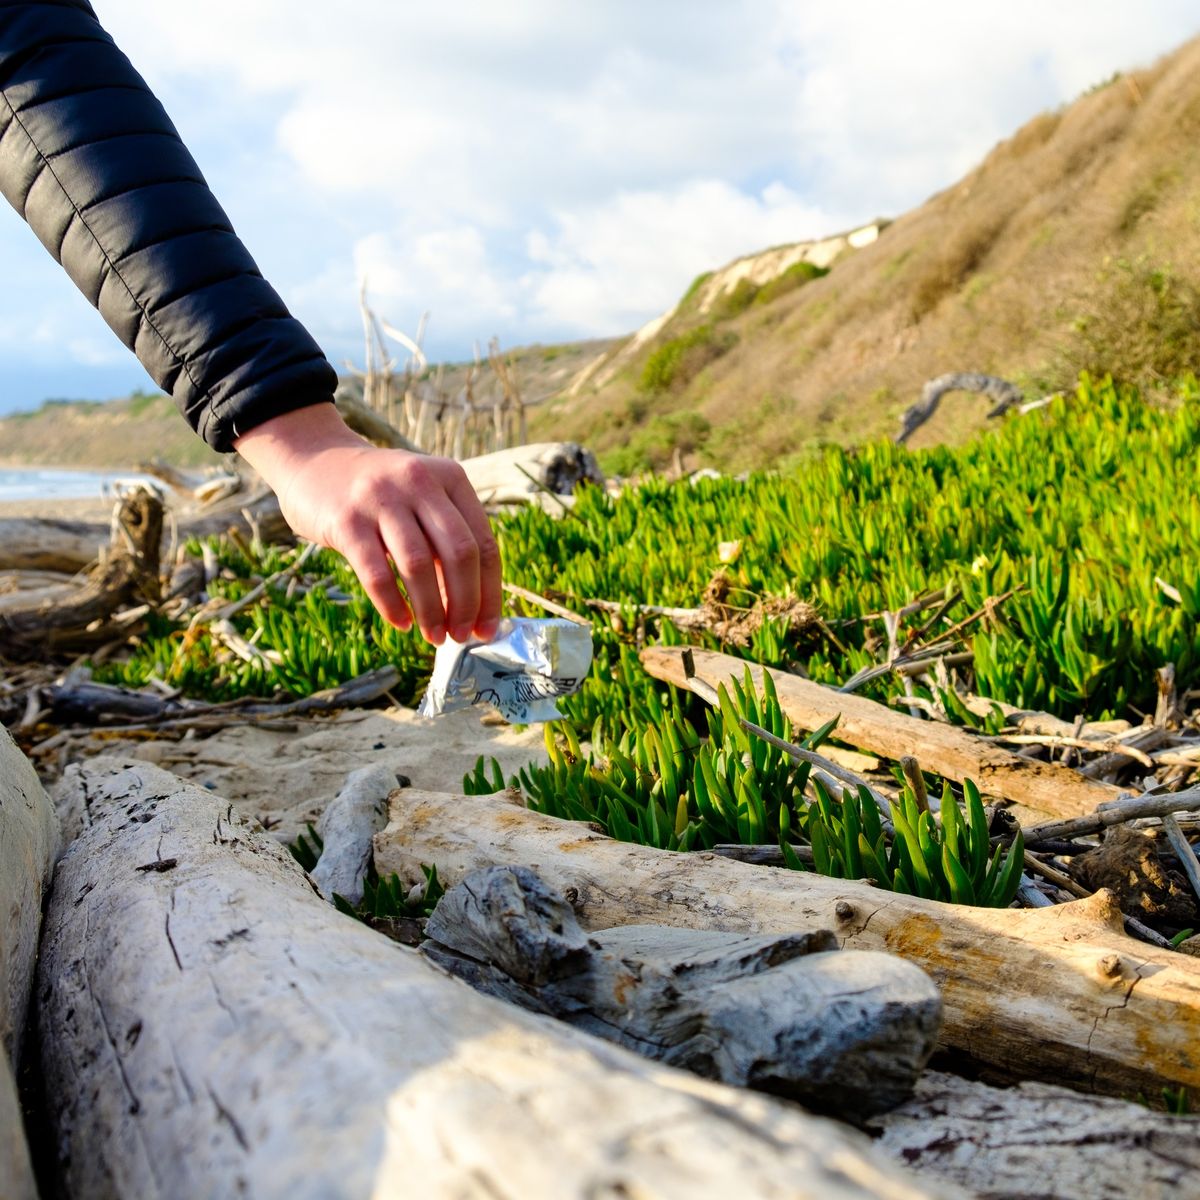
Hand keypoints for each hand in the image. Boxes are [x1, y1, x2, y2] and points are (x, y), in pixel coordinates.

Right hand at [234, 403, 500, 644]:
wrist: (315, 462)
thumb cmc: (381, 497)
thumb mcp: (422, 502)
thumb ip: (447, 544)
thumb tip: (473, 611)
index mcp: (450, 477)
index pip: (484, 544)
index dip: (489, 593)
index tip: (487, 629)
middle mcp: (419, 482)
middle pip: (459, 554)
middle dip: (466, 604)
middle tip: (461, 636)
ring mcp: (381, 498)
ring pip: (419, 565)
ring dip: (432, 610)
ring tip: (434, 636)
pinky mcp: (346, 519)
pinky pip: (376, 573)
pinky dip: (393, 605)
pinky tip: (402, 623)